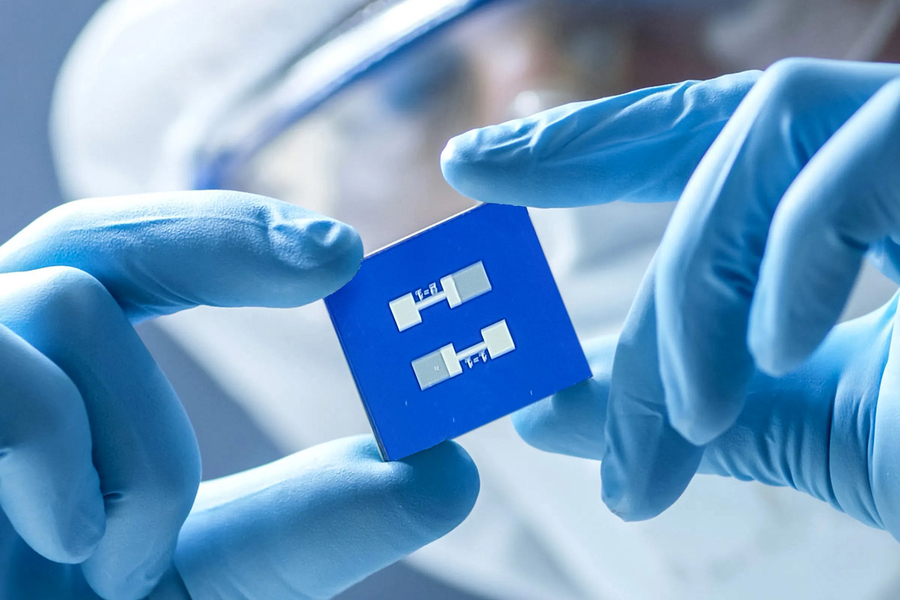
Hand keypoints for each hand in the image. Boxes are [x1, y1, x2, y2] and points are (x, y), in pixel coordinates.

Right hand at [0, 191, 478, 599]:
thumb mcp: (207, 569)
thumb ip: (308, 521)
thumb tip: (450, 472)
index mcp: (53, 379)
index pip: (133, 265)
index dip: (229, 237)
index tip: (347, 256)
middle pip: (97, 234)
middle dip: (223, 231)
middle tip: (341, 256)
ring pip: (75, 304)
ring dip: (147, 451)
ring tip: (127, 563)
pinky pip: (12, 374)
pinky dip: (65, 461)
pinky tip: (73, 545)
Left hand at [440, 58, 899, 537]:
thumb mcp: (821, 431)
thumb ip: (690, 405)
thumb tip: (544, 408)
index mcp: (870, 211)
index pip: (712, 145)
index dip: (594, 141)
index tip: (477, 160)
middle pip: (724, 132)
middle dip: (601, 175)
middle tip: (499, 253)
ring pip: (768, 144)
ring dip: (692, 291)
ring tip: (670, 428)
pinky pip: (864, 157)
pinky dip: (789, 259)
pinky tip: (757, 363)